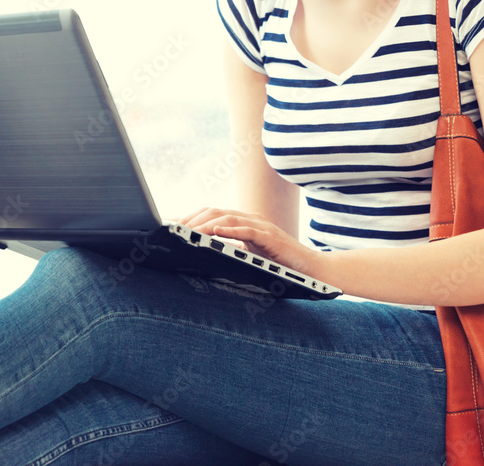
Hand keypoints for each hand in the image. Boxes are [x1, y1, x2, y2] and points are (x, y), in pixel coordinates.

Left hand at [178, 206, 314, 274]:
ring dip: (205, 224)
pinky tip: (215, 233)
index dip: (191, 217)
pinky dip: (230, 230)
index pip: (213, 214)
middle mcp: (251, 219)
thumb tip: (203, 253)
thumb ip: (232, 250)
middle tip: (173, 228)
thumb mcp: (250, 255)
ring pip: (227, 218)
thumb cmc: (280, 265)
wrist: (312, 270)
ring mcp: (261, 226)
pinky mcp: (271, 237)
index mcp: (244, 222)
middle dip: (192, 218)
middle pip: (216, 211)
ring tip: (188, 231)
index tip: (171, 225)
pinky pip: (247, 230)